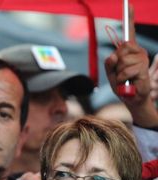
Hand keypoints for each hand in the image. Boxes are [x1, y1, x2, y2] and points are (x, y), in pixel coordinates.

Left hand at [104, 7, 157, 127]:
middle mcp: (137, 52)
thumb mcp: (110, 73)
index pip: (128, 32)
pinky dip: (122, 79)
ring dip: (119, 74)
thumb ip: (109, 63)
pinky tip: (129, 83)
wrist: (131, 99)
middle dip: (115, 64)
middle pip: (120, 49)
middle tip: (120, 73)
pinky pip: (125, 71)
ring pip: (122, 62)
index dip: (129, 17)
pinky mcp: (143, 69)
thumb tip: (114, 54)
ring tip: (124, 79)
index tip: (129, 4)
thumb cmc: (121, 84)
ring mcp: (142, 59)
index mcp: (129, 50)